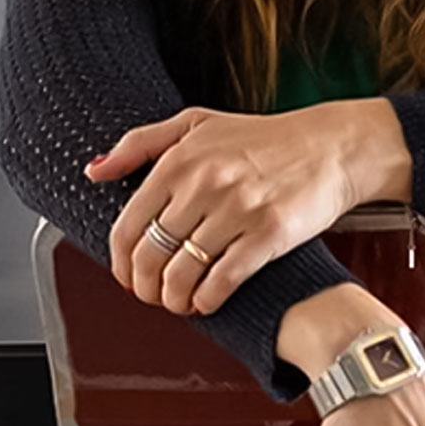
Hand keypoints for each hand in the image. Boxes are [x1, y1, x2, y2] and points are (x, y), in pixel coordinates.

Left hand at [86, 100, 407, 316]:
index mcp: (180, 159)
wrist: (330, 146)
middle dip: (144, 287)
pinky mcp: (269, 233)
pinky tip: (207, 301)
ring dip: (174, 299)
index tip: (127, 275)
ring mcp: (237, 209)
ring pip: (182, 273)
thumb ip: (140, 144)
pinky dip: (207, 300)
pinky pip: (222, 281)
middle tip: (152, 295)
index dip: (121, 262)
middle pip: (151, 255)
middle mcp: (204, 183)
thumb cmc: (263, 138)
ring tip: (179, 301)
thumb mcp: (196, 123)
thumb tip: (94, 172)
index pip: (129, 226)